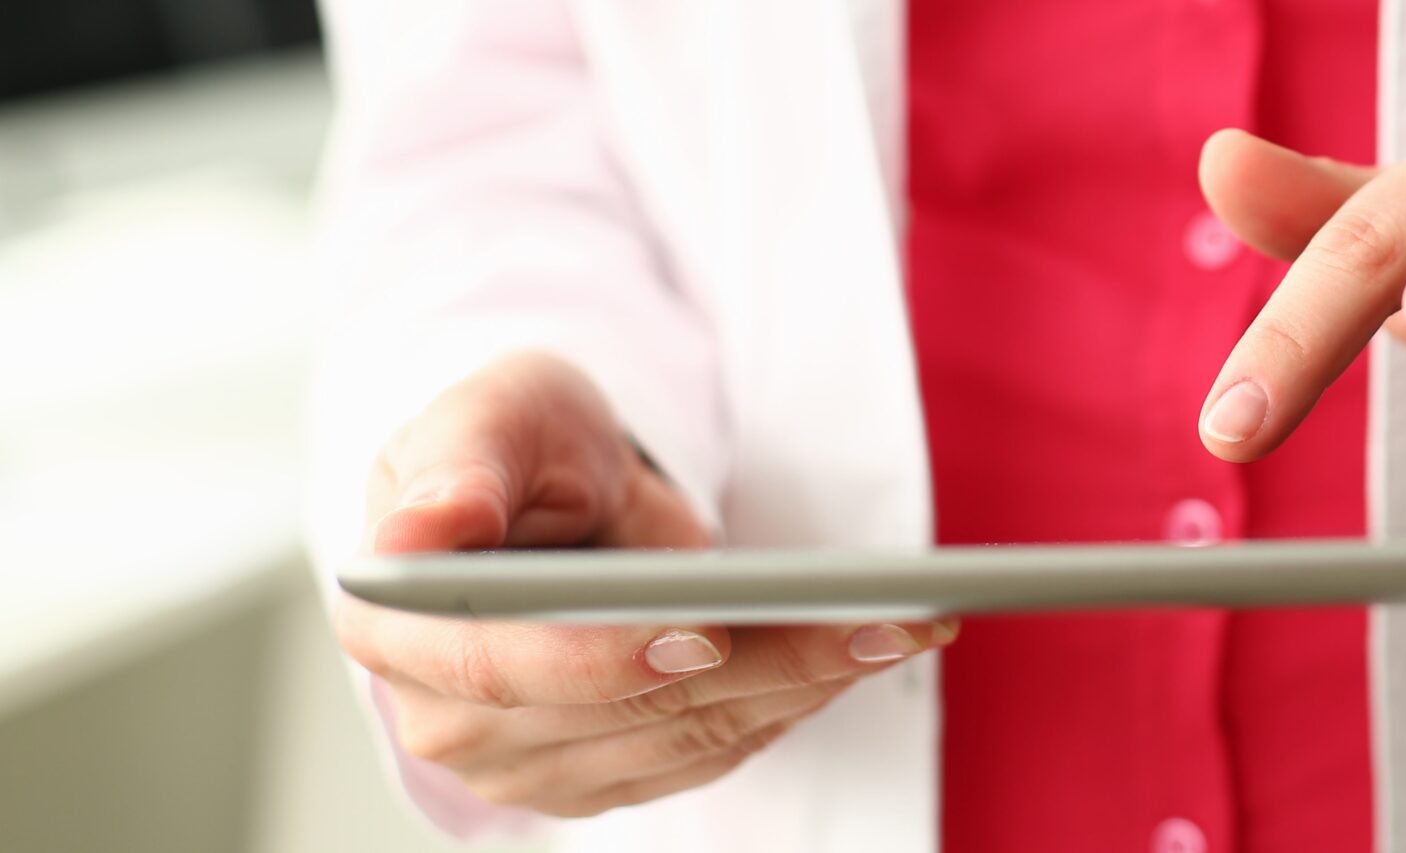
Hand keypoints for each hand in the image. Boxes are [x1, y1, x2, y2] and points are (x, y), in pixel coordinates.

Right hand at [333, 351, 957, 816]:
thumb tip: (421, 531)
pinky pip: (714, 751)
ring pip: (690, 738)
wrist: (541, 496)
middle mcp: (448, 719)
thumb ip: (456, 468)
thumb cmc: (512, 443)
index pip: (502, 666)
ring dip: (809, 685)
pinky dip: (798, 701)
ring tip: (904, 626)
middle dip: (767, 664)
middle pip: (629, 711)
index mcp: (396, 627)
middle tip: (881, 619)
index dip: (605, 661)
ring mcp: (525, 764)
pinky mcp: (599, 779)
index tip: (705, 635)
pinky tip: (863, 652)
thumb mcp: (488, 414)